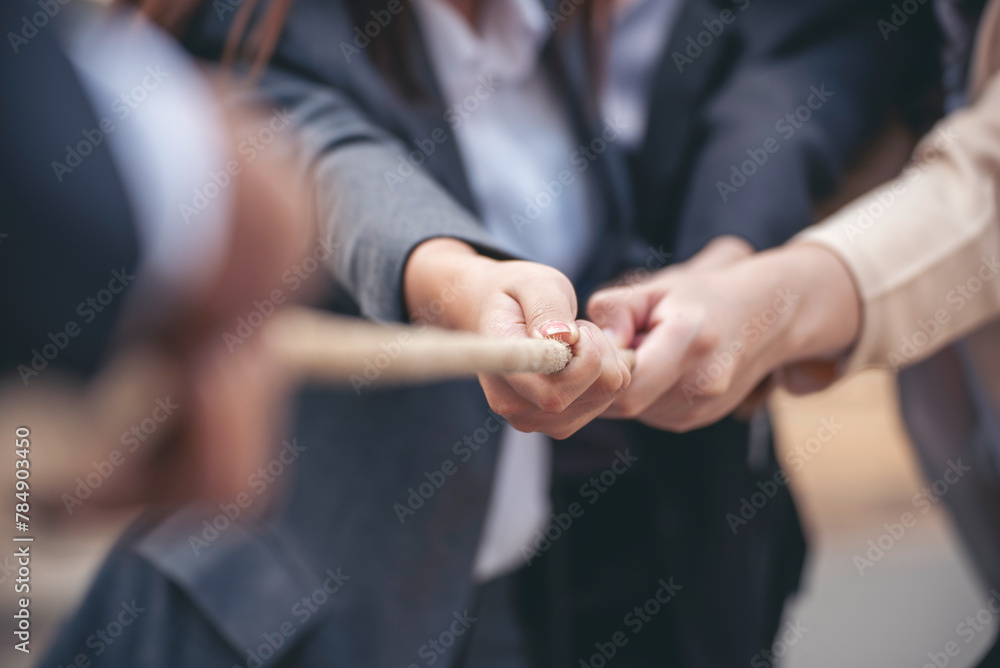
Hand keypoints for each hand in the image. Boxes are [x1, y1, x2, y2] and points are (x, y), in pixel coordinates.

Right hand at [404, 239, 630, 438]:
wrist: (493, 314)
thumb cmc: (513, 294)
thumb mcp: (532, 283)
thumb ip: (548, 307)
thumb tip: (565, 337)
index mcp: (504, 373)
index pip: (556, 393)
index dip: (584, 359)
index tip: (574, 327)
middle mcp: (518, 409)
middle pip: (598, 389)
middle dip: (599, 348)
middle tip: (572, 325)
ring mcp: (540, 420)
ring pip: (609, 392)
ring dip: (603, 357)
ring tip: (569, 339)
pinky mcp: (562, 423)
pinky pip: (612, 395)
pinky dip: (605, 369)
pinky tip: (577, 355)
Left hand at [587, 244, 859, 431]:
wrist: (763, 317)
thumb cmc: (701, 297)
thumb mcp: (656, 288)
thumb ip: (616, 308)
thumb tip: (592, 343)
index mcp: (690, 341)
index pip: (626, 385)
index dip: (601, 371)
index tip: (599, 346)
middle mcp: (702, 383)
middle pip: (626, 404)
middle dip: (609, 380)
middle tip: (616, 348)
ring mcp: (703, 408)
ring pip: (635, 413)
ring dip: (625, 389)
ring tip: (644, 353)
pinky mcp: (697, 419)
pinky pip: (649, 415)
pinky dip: (642, 396)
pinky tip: (656, 369)